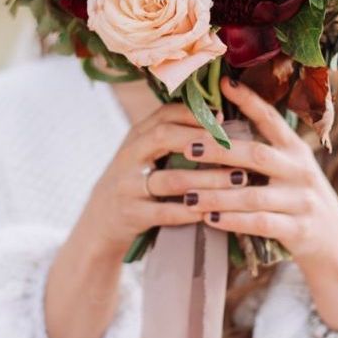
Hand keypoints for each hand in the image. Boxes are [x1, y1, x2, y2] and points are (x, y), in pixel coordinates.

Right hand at [82, 100, 241, 258]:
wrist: (99, 223)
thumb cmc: (133, 182)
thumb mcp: (142, 153)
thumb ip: (169, 135)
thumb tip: (218, 117)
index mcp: (136, 136)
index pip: (164, 114)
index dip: (195, 114)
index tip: (224, 117)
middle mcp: (129, 156)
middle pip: (165, 137)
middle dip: (203, 140)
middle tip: (234, 146)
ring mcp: (127, 185)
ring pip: (172, 178)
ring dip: (208, 179)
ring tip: (238, 179)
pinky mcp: (131, 214)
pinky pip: (165, 212)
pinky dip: (191, 210)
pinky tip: (214, 210)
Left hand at [182, 77, 337, 337]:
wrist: (336, 243)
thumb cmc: (300, 197)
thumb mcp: (292, 167)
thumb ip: (265, 149)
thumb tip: (221, 126)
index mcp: (295, 149)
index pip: (270, 118)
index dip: (248, 100)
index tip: (223, 82)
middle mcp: (300, 169)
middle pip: (256, 154)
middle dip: (219, 151)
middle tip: (187, 147)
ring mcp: (301, 200)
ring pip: (253, 194)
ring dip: (217, 194)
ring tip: (188, 193)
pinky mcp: (299, 229)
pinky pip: (260, 223)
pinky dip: (233, 221)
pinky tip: (209, 219)